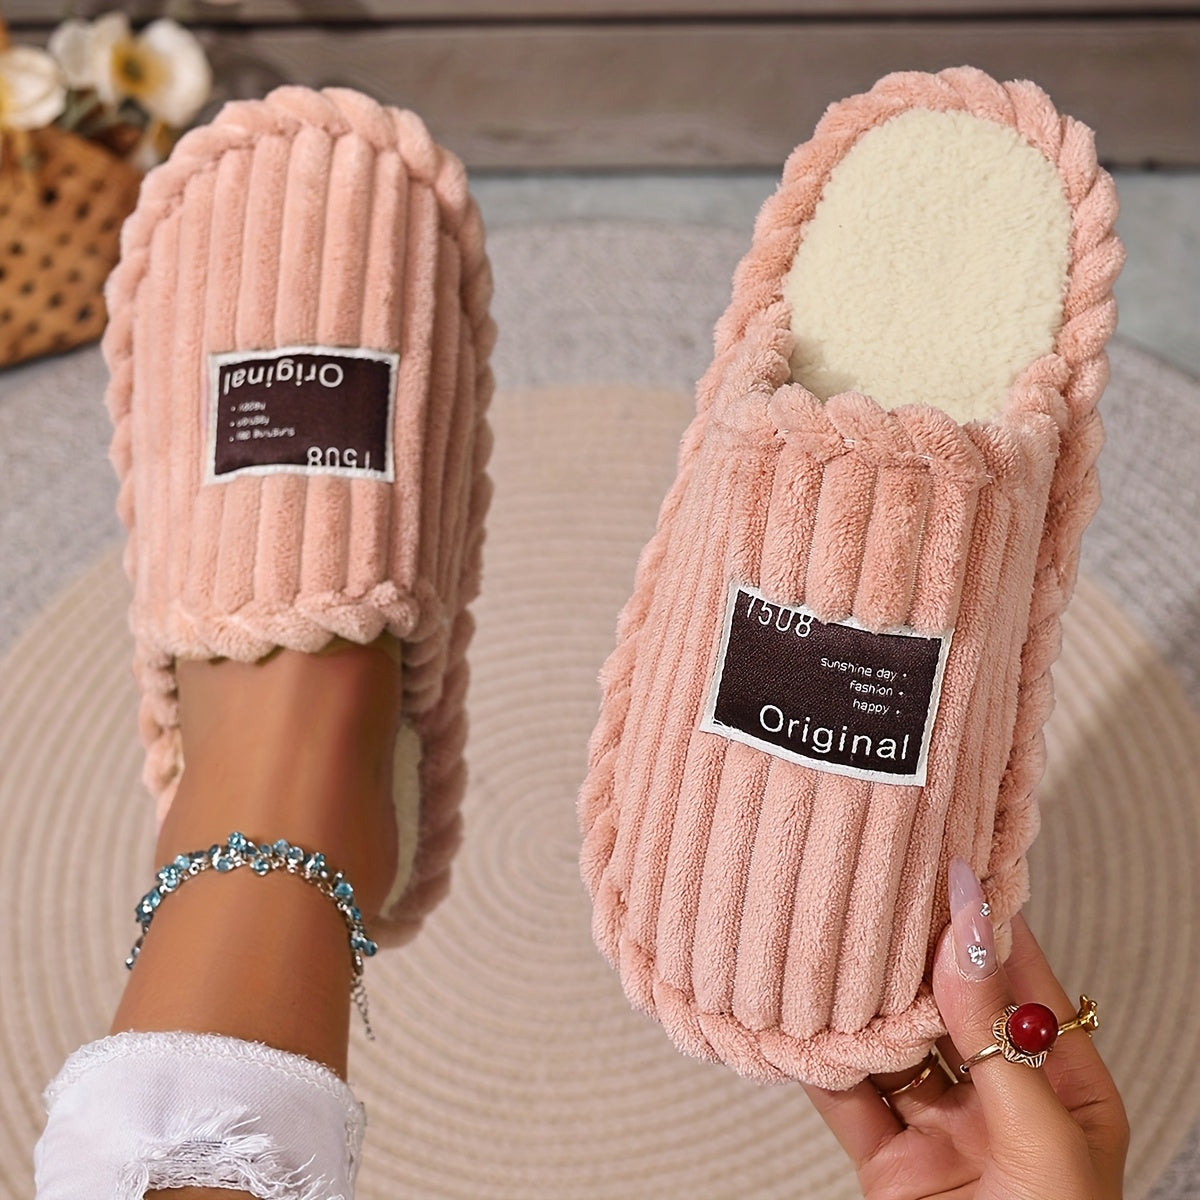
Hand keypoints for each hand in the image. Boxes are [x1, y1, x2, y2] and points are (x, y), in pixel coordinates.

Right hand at [805, 862, 1128, 1199]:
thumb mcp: (1043, 1143)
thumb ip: (997, 1040)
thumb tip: (965, 939)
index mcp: (1066, 1094)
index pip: (1026, 987)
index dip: (991, 926)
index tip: (952, 866)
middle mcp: (1001, 1105)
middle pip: (952, 1010)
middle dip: (916, 954)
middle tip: (881, 888)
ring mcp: (942, 1135)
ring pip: (894, 1046)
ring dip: (862, 1000)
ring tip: (832, 939)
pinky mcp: (889, 1169)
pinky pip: (847, 1099)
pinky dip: (819, 1060)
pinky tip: (799, 1018)